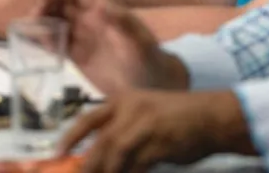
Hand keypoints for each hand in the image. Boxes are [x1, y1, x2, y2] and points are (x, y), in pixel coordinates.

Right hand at [34, 0, 188, 95]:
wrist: (154, 87)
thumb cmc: (149, 61)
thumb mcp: (138, 43)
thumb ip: (121, 24)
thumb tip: (100, 3)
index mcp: (104, 10)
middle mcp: (91, 19)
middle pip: (62, 3)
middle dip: (45, 5)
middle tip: (31, 18)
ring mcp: (84, 37)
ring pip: (56, 21)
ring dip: (41, 22)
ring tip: (29, 32)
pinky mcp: (78, 56)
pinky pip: (57, 43)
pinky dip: (44, 41)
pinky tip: (34, 45)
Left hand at [59, 90, 255, 172]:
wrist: (211, 115)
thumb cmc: (176, 117)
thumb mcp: (143, 114)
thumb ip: (121, 131)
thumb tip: (96, 157)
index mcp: (123, 101)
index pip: (88, 120)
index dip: (69, 138)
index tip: (57, 154)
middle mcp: (131, 111)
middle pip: (100, 144)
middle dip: (87, 166)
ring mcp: (146, 127)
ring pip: (116, 158)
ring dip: (108, 172)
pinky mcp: (160, 145)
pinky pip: (137, 167)